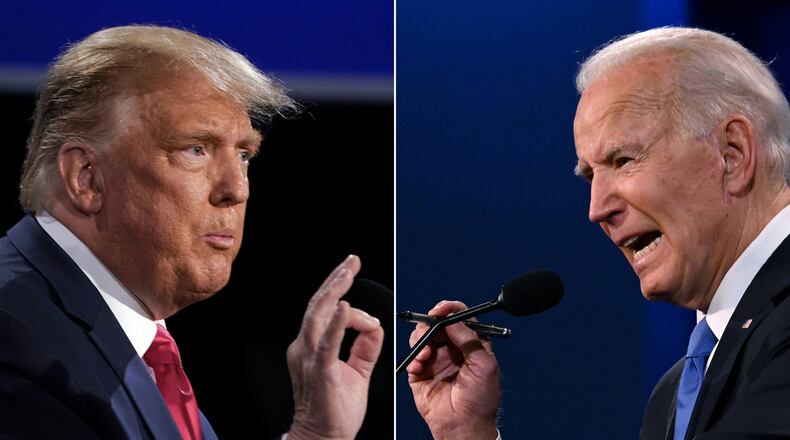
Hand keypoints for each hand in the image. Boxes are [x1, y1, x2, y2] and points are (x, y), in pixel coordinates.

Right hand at [286, 255, 384, 439]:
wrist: (323, 438)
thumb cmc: (335, 411)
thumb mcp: (356, 371)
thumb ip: (365, 347)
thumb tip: (375, 326)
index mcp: (312, 347)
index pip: (325, 311)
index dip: (343, 296)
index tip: (359, 292)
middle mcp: (305, 348)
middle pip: (318, 305)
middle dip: (336, 280)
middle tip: (351, 261)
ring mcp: (309, 358)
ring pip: (318, 315)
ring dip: (335, 290)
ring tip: (348, 272)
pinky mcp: (319, 371)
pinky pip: (326, 343)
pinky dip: (335, 323)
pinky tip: (344, 307)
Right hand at [407, 301, 500, 439]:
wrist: (463, 427)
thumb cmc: (480, 401)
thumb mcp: (484, 365)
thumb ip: (470, 339)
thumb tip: (453, 319)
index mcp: (471, 344)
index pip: (460, 317)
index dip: (450, 309)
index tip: (442, 310)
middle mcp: (452, 349)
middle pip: (437, 323)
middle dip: (431, 323)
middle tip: (429, 328)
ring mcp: (436, 359)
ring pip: (422, 336)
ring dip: (421, 340)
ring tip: (425, 354)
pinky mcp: (421, 371)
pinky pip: (412, 355)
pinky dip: (413, 357)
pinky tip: (419, 366)